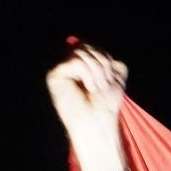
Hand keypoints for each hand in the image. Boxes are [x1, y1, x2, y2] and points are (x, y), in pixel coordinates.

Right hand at [46, 42, 128, 161]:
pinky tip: (89, 89)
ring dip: (96, 71)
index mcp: (81, 64)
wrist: (98, 124)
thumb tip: (105, 55)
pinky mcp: (54, 76)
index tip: (109, 79)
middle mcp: (68, 64)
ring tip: (97, 88)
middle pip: (86, 45)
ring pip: (81, 52)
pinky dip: (87, 74)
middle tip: (103, 86)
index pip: (92, 46)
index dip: (105, 59)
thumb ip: (113, 62)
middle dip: (102, 64)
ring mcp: (60, 69)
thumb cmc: (106, 105)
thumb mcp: (116, 79)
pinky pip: (75, 61)